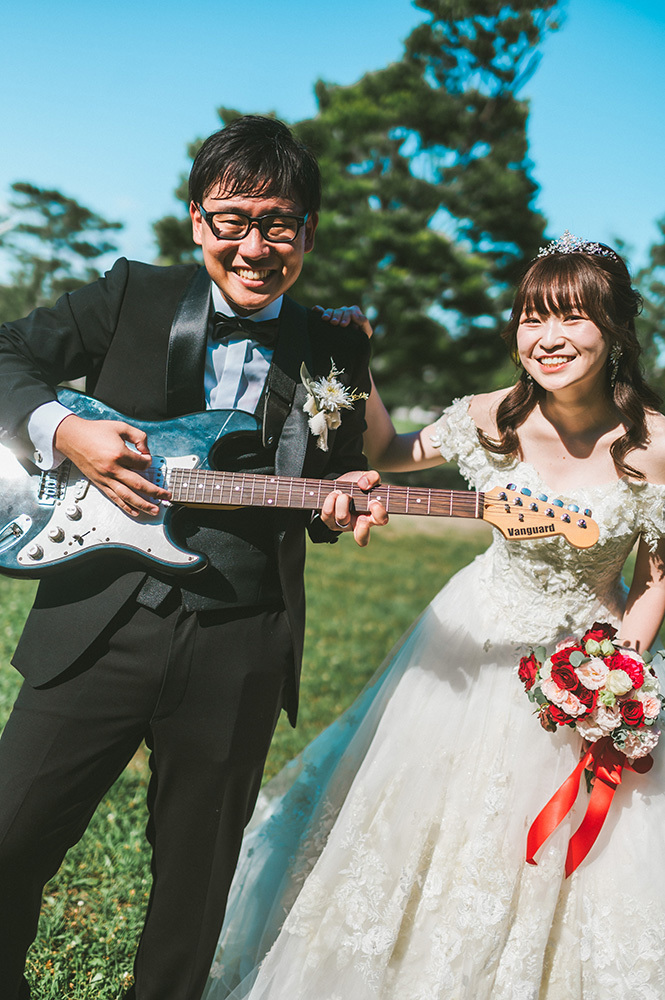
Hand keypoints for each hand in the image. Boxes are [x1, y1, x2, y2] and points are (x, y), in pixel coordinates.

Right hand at [54, 414, 170, 516]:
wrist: (72, 438)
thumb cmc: (94, 432)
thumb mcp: (121, 427)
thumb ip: (138, 436)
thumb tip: (147, 450)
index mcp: (118, 454)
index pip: (142, 464)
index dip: (149, 462)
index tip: (147, 459)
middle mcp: (112, 469)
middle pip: (138, 484)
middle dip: (155, 492)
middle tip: (166, 496)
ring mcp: (105, 478)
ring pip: (127, 496)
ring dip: (143, 504)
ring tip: (154, 510)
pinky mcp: (99, 483)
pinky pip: (114, 498)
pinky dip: (125, 506)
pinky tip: (134, 511)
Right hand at [314, 304, 372, 338]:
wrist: (353, 348)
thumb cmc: (361, 338)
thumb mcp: (366, 331)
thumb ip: (363, 322)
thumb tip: (355, 315)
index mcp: (354, 313)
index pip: (351, 312)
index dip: (347, 317)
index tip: (343, 325)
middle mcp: (345, 312)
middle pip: (341, 311)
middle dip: (337, 316)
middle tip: (334, 323)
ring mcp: (336, 315)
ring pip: (332, 311)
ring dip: (329, 314)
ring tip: (325, 319)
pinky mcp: (328, 318)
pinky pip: (323, 312)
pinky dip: (319, 310)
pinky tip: (315, 309)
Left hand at [320, 470, 387, 546]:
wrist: (338, 483)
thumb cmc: (357, 484)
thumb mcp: (367, 477)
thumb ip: (372, 477)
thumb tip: (364, 485)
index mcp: (372, 514)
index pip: (381, 520)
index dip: (379, 514)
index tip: (374, 502)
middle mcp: (358, 523)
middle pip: (362, 538)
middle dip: (363, 528)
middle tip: (362, 517)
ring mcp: (342, 524)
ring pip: (342, 519)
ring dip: (342, 502)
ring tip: (342, 493)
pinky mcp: (328, 520)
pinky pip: (328, 513)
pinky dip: (331, 500)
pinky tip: (334, 493)